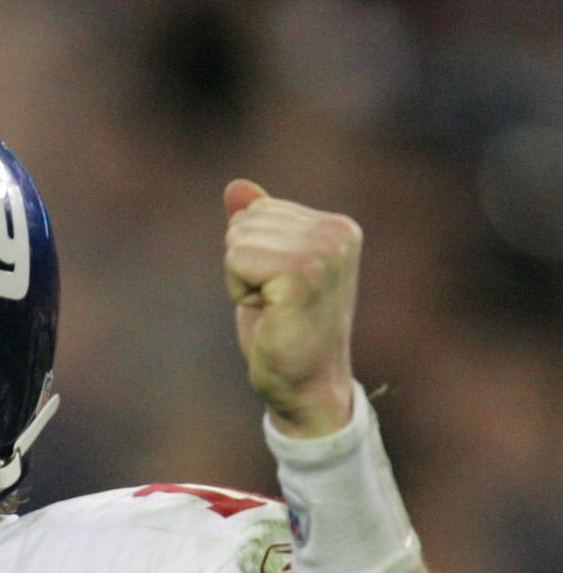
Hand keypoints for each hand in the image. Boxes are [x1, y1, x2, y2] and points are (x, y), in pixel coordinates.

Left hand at [224, 179, 358, 436]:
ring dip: (242, 281)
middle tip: (274, 303)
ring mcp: (323, 251)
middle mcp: (337, 232)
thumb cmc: (284, 332)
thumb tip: (235, 186)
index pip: (258, 211)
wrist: (305, 386)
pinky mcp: (302, 273)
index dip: (252, 255)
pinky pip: (236, 259)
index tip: (279, 290)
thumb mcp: (267, 271)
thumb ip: (257, 226)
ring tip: (273, 309)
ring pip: (237, 240)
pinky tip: (268, 314)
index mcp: (337, 226)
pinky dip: (239, 291)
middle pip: (245, 222)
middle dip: (244, 266)